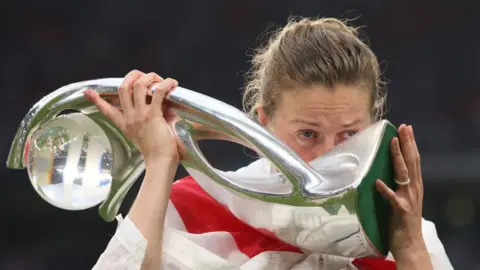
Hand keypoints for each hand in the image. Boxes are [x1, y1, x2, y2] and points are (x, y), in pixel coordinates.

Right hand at [84, 70, 179, 163]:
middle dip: (134, 75)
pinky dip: (166, 84)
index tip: (87, 91)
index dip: (97, 100)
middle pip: (123, 88)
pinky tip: (172, 83)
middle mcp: (130, 118)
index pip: (107, 110)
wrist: (160, 163)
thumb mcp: (143, 138)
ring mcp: (140, 116)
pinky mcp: (153, 115)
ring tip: (161, 79)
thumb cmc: (157, 153)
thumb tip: (163, 111)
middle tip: (146, 76)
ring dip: (150, 77)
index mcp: (125, 125)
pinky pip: (158, 92)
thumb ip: (145, 124)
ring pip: (138, 85)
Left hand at [375, 124, 431, 266]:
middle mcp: (414, 189)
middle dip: (407, 144)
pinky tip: (377, 181)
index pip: (414, 160)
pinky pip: (391, 198)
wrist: (410, 245)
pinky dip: (385, 189)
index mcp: (414, 186)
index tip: (406, 128)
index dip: (410, 144)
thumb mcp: (403, 199)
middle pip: (411, 162)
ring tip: (392, 143)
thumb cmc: (402, 223)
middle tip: (403, 127)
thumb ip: (398, 185)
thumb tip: (386, 171)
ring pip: (403, 174)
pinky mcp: (400, 211)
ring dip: (397, 158)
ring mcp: (408, 199)